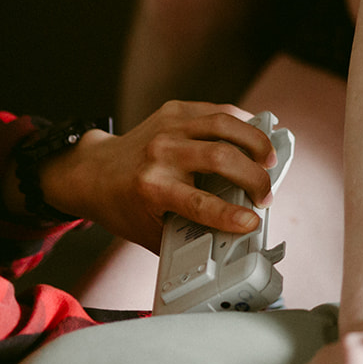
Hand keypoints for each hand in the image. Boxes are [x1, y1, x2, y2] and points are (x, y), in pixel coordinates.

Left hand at [36, 100, 276, 249]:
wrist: (93, 171)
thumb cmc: (124, 206)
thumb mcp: (149, 230)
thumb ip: (185, 241)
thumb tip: (225, 252)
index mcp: (151, 188)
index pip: (199, 203)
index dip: (230, 214)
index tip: (253, 221)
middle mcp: (160, 154)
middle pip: (221, 158)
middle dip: (254, 177)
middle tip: (266, 195)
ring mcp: (168, 127)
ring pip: (225, 125)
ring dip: (256, 143)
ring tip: (269, 160)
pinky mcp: (174, 110)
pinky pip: (217, 111)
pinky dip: (242, 123)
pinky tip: (254, 137)